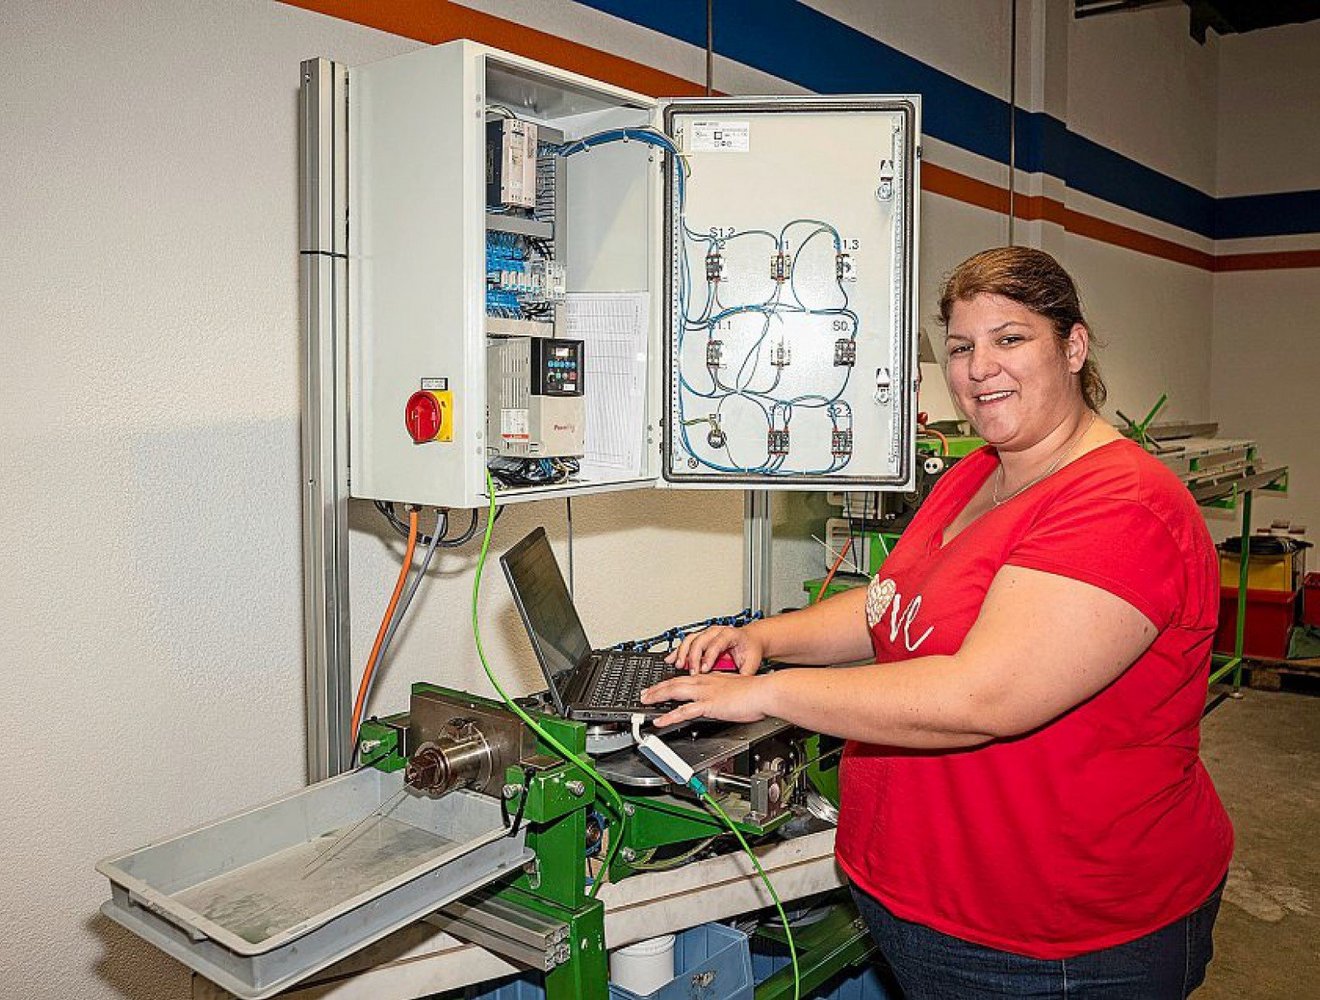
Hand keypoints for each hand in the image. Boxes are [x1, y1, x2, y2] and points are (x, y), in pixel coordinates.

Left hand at [641, 671, 770, 727]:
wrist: (765, 691)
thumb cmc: (756, 691)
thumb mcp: (735, 688)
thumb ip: (724, 693)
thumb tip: (721, 699)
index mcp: (711, 678)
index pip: (685, 678)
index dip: (670, 682)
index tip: (660, 686)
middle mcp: (705, 682)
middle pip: (674, 683)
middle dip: (656, 688)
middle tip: (644, 694)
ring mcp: (705, 693)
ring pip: (674, 692)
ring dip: (657, 697)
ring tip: (645, 703)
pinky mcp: (708, 705)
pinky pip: (684, 711)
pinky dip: (669, 716)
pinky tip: (660, 721)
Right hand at [664, 625, 764, 674]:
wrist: (751, 639)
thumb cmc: (751, 649)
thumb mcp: (751, 663)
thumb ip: (744, 675)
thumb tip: (738, 688)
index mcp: (730, 634)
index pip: (716, 644)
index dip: (709, 657)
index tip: (704, 670)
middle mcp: (717, 631)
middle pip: (700, 641)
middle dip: (693, 657)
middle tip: (691, 671)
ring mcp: (707, 633)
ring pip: (690, 639)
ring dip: (682, 652)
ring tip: (677, 665)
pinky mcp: (701, 638)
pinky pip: (686, 642)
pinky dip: (677, 651)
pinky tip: (670, 659)